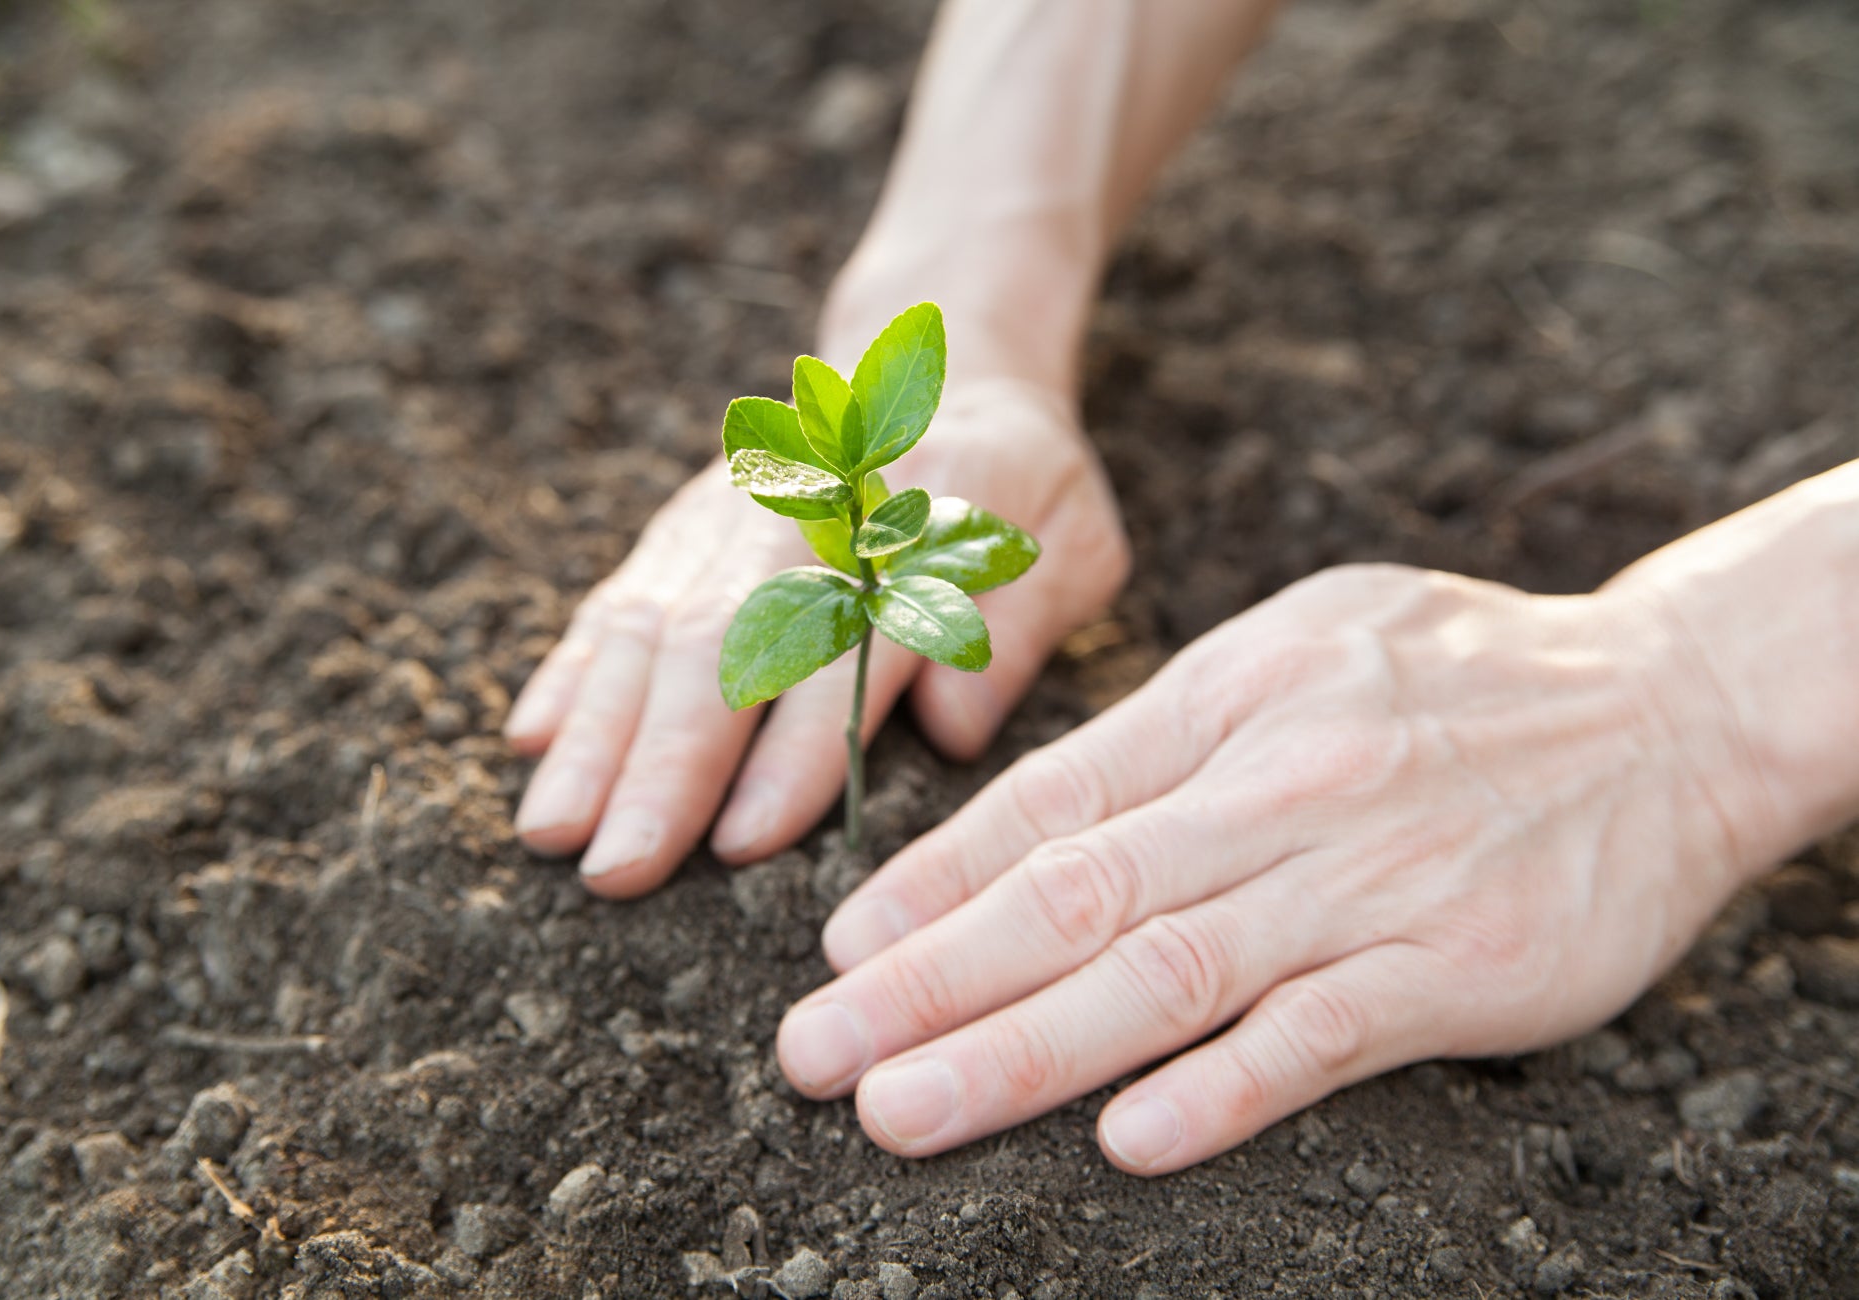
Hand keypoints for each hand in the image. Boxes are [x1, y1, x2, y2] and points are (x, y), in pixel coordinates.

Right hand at [504, 375, 1127, 897]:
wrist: (941, 363)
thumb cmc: (1021, 486)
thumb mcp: (1074, 540)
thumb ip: (1020, 631)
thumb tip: (954, 732)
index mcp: (916, 529)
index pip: (848, 653)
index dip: (795, 753)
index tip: (744, 841)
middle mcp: (805, 520)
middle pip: (722, 651)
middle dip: (663, 767)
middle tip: (616, 869)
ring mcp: (730, 519)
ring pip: (650, 630)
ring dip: (596, 735)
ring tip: (551, 832)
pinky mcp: (684, 525)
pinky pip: (616, 598)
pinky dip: (571, 670)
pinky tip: (532, 743)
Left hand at [776, 564, 1770, 1172]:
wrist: (1672, 704)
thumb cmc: (1463, 675)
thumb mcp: (1302, 645)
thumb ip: (1172, 726)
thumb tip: (1029, 817)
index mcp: (1230, 697)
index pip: (1050, 801)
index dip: (933, 881)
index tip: (842, 946)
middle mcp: (1280, 784)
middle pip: (1073, 895)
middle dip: (925, 981)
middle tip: (812, 1052)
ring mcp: (1365, 879)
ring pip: (1164, 972)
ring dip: (1019, 1049)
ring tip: (902, 1107)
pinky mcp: (1458, 967)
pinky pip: (1317, 1037)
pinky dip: (1219, 1090)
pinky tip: (1126, 1139)